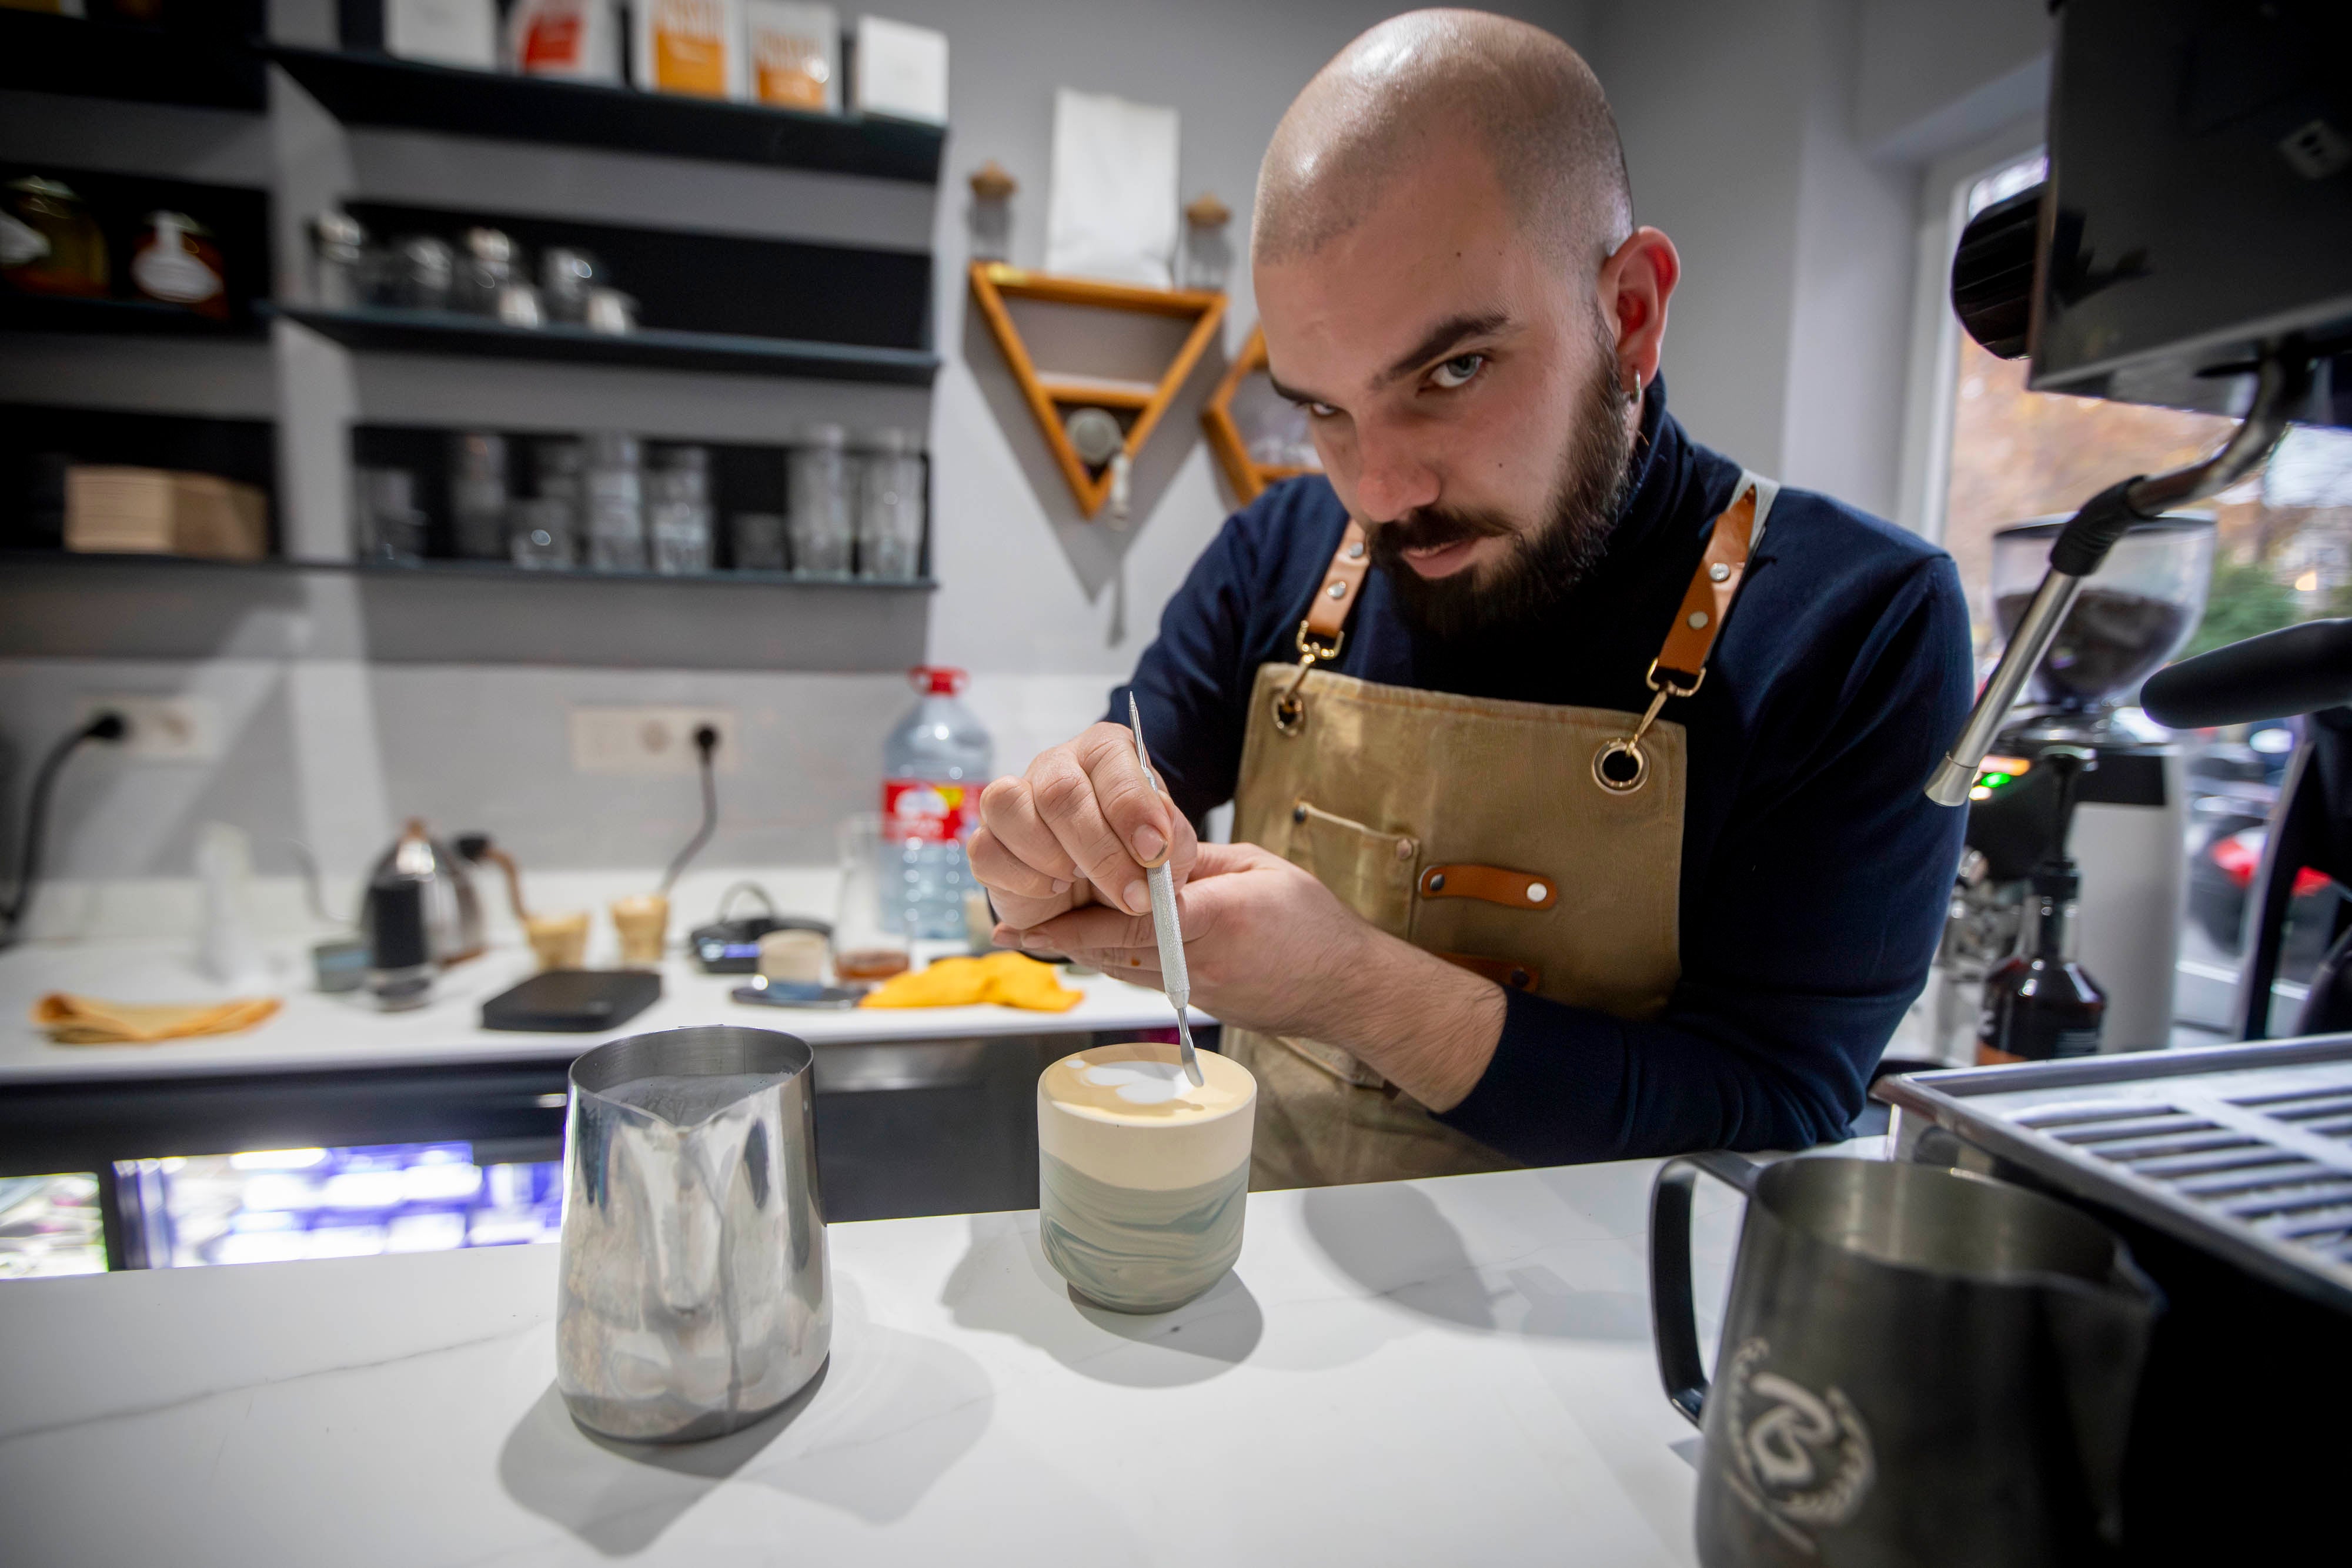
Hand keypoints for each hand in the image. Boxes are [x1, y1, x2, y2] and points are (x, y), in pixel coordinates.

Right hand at [968, 721, 1198, 930]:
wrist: (1100, 902)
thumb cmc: (1137, 864)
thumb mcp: (1172, 854)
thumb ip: (1174, 840)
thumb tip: (1158, 834)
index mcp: (1105, 753)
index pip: (1111, 760)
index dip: (1132, 807)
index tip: (1155, 852)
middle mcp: (1055, 766)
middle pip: (1061, 792)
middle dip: (1101, 852)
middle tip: (1133, 896)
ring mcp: (1013, 801)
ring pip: (1010, 807)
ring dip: (1051, 857)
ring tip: (1079, 880)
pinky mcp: (986, 841)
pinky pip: (985, 849)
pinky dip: (1023, 879)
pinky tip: (1051, 890)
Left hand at [999, 841, 1506, 1109]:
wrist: (1350, 989)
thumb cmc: (1313, 923)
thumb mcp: (1256, 869)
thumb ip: (1196, 862)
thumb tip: (1145, 856)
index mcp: (1216, 920)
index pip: (1133, 921)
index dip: (1077, 922)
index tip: (1034, 917)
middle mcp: (1197, 963)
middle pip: (1112, 951)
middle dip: (1061, 937)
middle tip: (1012, 924)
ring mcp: (1195, 990)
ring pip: (1120, 969)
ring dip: (1078, 951)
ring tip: (1032, 934)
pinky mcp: (1197, 1002)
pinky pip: (1143, 979)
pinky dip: (1110, 960)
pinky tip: (1084, 946)